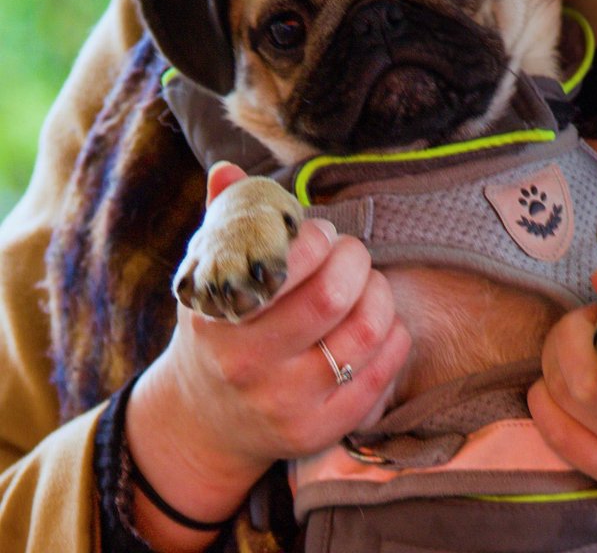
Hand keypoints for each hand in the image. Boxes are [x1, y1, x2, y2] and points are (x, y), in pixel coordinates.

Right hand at [125, 163, 410, 548]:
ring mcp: (284, 404)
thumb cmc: (218, 328)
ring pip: (365, 334)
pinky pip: (380, 377)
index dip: (322, 237)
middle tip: (353, 256)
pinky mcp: (317, 431)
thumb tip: (228, 169)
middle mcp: (248, 364)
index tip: (322, 235)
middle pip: (335, 297)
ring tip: (369, 287)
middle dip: (357, 261)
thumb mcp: (208, 275)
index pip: (293, 262)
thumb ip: (221, 219)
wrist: (200, 422)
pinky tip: (379, 327)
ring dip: (381, 297)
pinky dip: (394, 340)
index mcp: (219, 315)